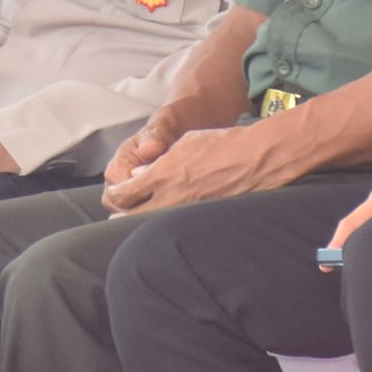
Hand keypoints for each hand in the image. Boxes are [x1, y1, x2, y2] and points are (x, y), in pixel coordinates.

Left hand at [103, 124, 292, 215]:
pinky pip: (177, 228)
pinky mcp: (203, 221)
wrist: (256, 159)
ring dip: (142, 224)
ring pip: (152, 226)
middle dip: (122, 217)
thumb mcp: (183, 143)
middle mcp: (170, 197)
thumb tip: (138, 175)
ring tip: (137, 224)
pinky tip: (168, 226)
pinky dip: (168, 228)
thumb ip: (157, 160)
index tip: (115, 195)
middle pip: (131, 218)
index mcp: (161, 175)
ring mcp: (187, 213)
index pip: (123, 194)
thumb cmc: (220, 144)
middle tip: (117, 217)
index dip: (115, 195)